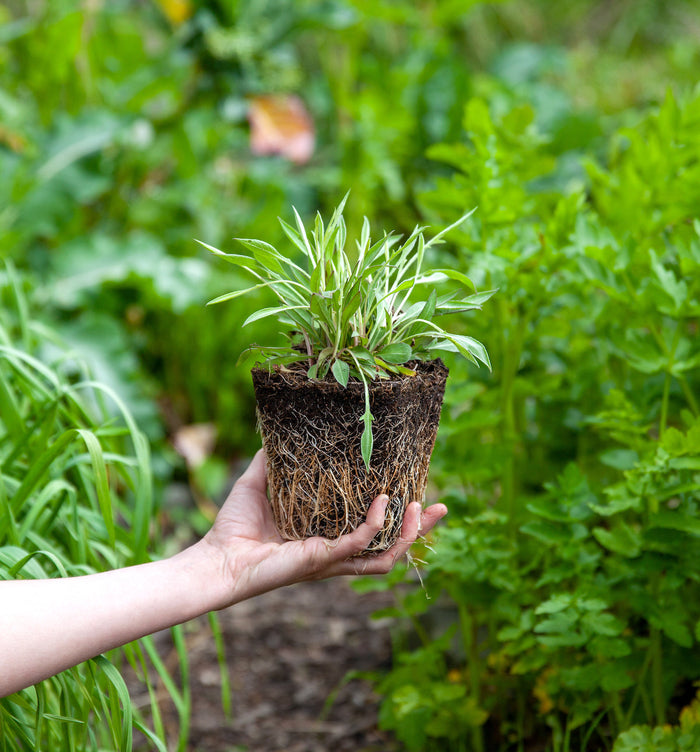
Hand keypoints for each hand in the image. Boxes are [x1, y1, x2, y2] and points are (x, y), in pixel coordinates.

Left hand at [199, 449, 447, 606]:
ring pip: (385, 555)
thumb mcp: (259, 481)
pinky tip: (385, 502)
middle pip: (389, 548)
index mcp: (326, 536)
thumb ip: (272, 459)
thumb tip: (280, 430)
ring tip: (421, 508)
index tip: (415, 491)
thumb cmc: (234, 525)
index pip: (373, 530)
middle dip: (419, 531)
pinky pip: (359, 544)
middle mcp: (334, 552)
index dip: (398, 517)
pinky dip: (376, 525)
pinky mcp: (321, 560)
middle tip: (440, 508)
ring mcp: (331, 559)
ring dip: (408, 534)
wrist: (215, 557)